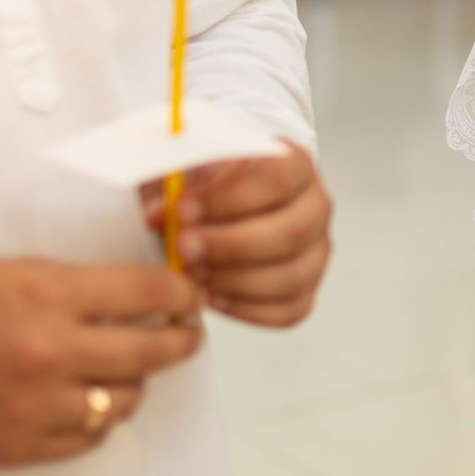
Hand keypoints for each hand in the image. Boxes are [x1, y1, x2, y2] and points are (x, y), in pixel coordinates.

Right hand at [0, 260, 203, 465]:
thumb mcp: (21, 274)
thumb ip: (85, 285)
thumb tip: (152, 291)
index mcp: (50, 297)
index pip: (147, 292)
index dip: (182, 294)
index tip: (191, 297)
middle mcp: (52, 352)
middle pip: (152, 351)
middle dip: (181, 341)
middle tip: (188, 336)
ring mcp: (41, 405)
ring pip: (128, 398)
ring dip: (134, 382)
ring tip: (123, 368)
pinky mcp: (28, 445)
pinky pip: (93, 436)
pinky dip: (98, 418)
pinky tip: (86, 399)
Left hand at [141, 143, 332, 325]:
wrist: (217, 208)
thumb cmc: (208, 184)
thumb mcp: (192, 167)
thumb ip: (176, 182)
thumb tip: (158, 216)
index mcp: (295, 164)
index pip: (278, 181)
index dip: (230, 198)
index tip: (184, 209)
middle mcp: (315, 208)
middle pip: (291, 233)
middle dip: (232, 245)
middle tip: (184, 247)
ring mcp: (316, 253)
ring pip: (290, 276)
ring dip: (234, 280)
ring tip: (192, 274)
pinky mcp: (305, 291)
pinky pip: (286, 311)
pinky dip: (245, 308)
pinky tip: (210, 296)